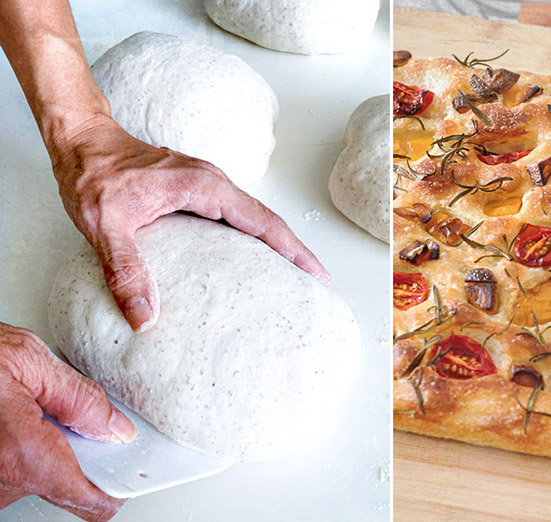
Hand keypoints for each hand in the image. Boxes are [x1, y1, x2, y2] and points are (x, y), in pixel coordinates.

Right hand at [0, 322, 135, 520]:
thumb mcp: (28, 363)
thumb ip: (80, 400)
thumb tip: (116, 429)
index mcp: (27, 458)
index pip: (94, 502)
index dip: (118, 483)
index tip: (130, 465)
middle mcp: (1, 484)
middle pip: (67, 483)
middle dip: (75, 448)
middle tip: (64, 410)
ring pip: (36, 475)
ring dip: (43, 444)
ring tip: (25, 404)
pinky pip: (10, 470)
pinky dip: (19, 447)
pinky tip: (8, 416)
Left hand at [49, 114, 329, 332]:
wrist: (81, 141)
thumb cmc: (93, 174)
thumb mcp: (104, 224)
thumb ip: (125, 269)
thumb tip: (145, 317)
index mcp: (204, 186)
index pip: (263, 221)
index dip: (293, 249)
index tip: (317, 273)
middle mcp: (213, 183)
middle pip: (267, 220)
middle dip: (294, 251)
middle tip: (312, 283)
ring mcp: (205, 186)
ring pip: (252, 218)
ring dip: (275, 244)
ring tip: (289, 276)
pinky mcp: (195, 192)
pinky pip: (234, 217)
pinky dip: (251, 238)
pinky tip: (248, 259)